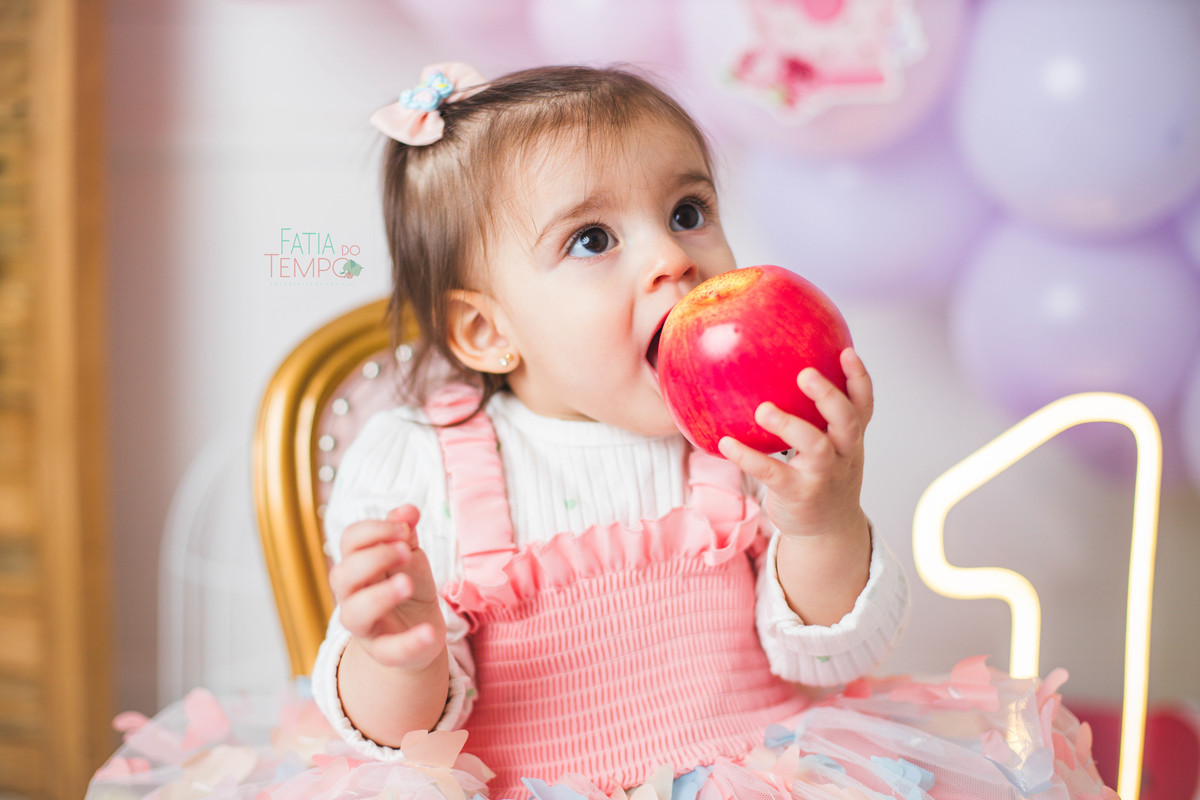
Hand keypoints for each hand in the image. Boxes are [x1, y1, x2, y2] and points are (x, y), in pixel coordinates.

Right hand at [329, 505, 445, 671]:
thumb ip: (405, 533)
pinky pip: (390, 651)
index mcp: (358, 566)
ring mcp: (366, 626)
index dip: (374, 530)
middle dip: (373, 558)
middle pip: (342, 575)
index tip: (404, 528)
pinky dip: (409, 642)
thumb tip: (408, 509)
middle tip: (405, 551)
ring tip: (407, 584)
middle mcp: (353, 596)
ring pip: (353, 614)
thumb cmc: (407, 586)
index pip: (350, 541)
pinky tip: (429, 631)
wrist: (419, 631)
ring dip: (380, 595)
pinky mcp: (385, 652)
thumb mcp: (409, 557)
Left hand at [718, 347, 872, 539]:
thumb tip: (780, 370)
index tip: (846, 351)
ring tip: (763, 409)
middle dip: (829, 396)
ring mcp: (823, 475)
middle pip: (846, 421)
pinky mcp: (799, 494)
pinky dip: (748, 457)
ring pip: (815, 446)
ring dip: (789, 426)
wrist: (828, 531)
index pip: (863, 405)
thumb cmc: (822, 476)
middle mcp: (844, 454)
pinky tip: (725, 443)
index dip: (859, 378)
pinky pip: (773, 472)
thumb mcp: (830, 446)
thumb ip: (816, 416)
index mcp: (850, 438)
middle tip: (805, 373)